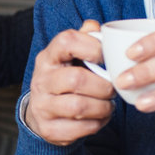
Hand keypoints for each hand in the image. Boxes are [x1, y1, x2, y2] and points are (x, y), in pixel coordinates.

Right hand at [24, 20, 115, 146]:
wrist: (42, 114)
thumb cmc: (64, 80)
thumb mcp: (70, 57)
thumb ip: (84, 40)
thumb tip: (95, 26)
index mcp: (48, 57)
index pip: (67, 41)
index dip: (92, 47)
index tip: (106, 57)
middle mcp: (42, 80)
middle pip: (76, 79)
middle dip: (103, 86)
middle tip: (113, 89)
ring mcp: (43, 106)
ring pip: (79, 107)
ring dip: (102, 107)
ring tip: (109, 105)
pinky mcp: (49, 128)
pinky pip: (79, 128)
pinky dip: (97, 124)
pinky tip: (100, 118)